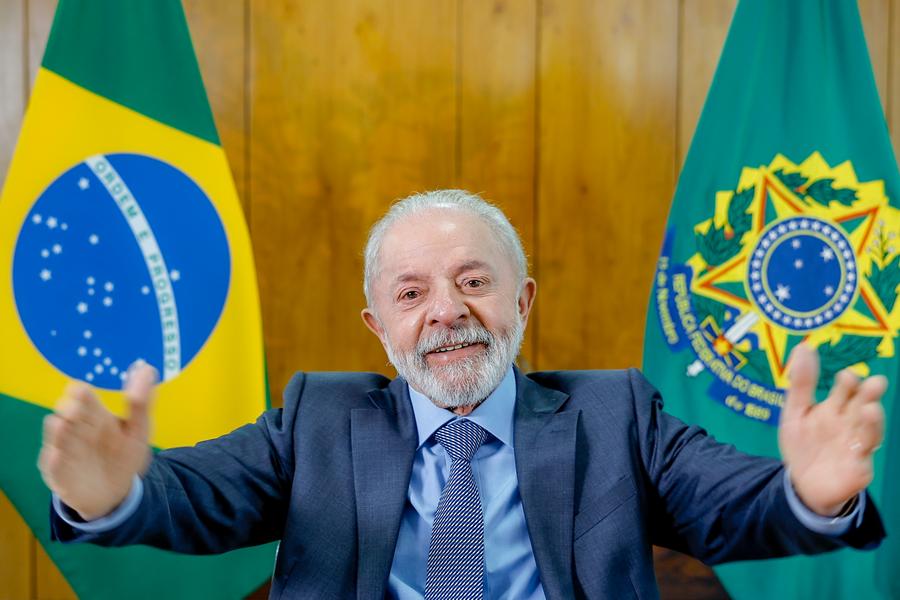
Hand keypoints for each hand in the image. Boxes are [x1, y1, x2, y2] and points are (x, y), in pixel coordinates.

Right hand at [38, 363, 157, 519]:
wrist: (115, 494)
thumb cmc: (123, 456)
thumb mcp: (138, 429)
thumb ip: (140, 401)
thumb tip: (147, 368)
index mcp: (95, 416)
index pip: (84, 399)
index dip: (80, 393)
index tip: (79, 388)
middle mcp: (76, 430)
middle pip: (68, 415)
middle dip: (69, 410)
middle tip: (73, 407)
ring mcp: (64, 451)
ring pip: (56, 437)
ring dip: (58, 432)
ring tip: (63, 425)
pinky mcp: (58, 473)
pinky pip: (52, 466)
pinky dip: (54, 461)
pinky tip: (58, 456)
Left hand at [779, 344, 885, 515]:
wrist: (802, 483)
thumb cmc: (803, 445)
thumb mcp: (795, 412)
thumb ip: (801, 383)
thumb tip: (803, 346)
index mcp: (835, 408)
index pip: (846, 390)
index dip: (848, 382)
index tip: (847, 375)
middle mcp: (850, 423)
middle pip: (862, 406)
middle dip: (869, 395)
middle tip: (875, 383)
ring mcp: (856, 444)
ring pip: (869, 430)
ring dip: (872, 421)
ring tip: (870, 409)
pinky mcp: (857, 467)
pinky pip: (863, 457)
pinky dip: (862, 450)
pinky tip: (859, 444)